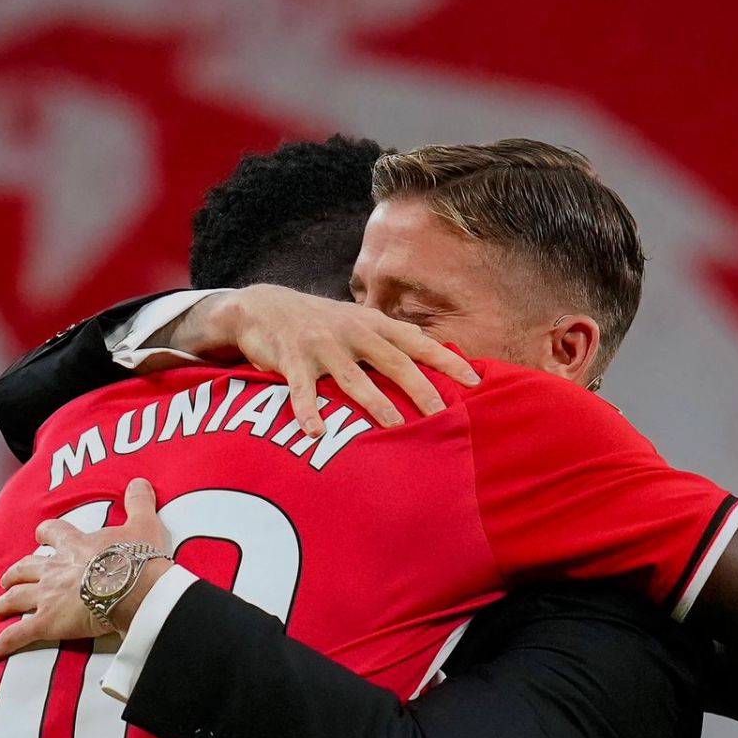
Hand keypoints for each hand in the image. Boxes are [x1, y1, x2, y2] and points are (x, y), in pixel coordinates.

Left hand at [0, 478, 170, 663]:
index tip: (41, 534)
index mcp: (75, 546)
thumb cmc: (139, 559)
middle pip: (26, 567)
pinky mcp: (46, 623)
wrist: (134, 587)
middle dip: (16, 573)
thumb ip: (139, 502)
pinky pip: (17, 636)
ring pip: (16, 597)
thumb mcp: (143, 524)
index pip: (53, 533)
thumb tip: (140, 481)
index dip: (46, 533)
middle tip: (10, 578)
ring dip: (5, 603)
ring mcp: (47, 596)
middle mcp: (55, 568)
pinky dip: (1, 646)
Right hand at [175, 284, 480, 433]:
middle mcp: (352, 332)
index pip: (418, 343)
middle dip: (419, 387)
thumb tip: (430, 344)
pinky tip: (315, 431)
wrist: (263, 307)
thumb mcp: (357, 321)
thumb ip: (390, 335)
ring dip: (374, 402)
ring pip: (353, 377)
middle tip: (442, 413)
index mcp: (373, 325)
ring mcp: (322, 345)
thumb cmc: (319, 321)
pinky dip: (307, 410)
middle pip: (393, 361)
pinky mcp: (291, 359)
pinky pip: (302, 388)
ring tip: (394, 426)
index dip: (446, 361)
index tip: (474, 381)